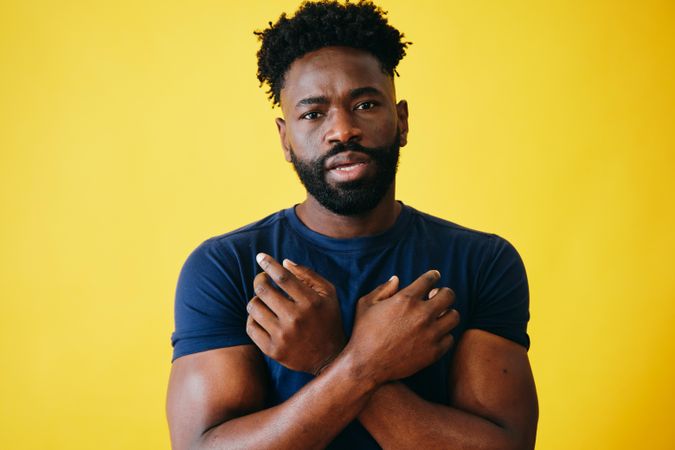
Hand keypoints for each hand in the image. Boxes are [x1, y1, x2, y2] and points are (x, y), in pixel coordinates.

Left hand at [246, 253, 345, 374]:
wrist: (329, 358)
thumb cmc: (328, 320)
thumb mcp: (328, 294)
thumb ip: (308, 275)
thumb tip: (283, 262)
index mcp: (311, 302)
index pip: (283, 277)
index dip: (269, 264)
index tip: (261, 256)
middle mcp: (295, 319)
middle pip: (264, 290)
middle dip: (259, 279)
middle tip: (262, 279)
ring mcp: (283, 336)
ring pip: (254, 307)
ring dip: (256, 299)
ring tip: (263, 299)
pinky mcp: (273, 350)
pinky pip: (251, 327)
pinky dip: (253, 317)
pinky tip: (261, 315)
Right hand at [347, 271, 459, 383]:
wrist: (366, 365)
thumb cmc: (363, 333)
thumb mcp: (366, 304)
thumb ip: (383, 289)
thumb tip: (396, 279)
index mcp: (406, 299)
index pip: (430, 279)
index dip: (433, 276)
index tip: (434, 277)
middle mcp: (422, 314)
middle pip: (449, 295)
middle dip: (444, 293)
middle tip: (437, 297)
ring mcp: (430, 334)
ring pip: (454, 316)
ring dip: (447, 313)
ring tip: (439, 316)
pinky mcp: (434, 352)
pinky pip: (450, 338)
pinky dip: (444, 335)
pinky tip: (434, 334)